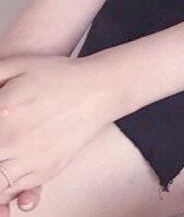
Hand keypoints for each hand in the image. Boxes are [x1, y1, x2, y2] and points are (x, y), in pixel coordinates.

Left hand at [0, 54, 115, 210]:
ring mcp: (30, 160)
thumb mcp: (18, 64)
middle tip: (0, 141)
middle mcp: (12, 141)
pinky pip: (13, 190)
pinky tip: (5, 172)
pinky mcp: (46, 171)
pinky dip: (3, 189)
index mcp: (2, 114)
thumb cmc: (59, 74)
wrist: (100, 88)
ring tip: (1, 159)